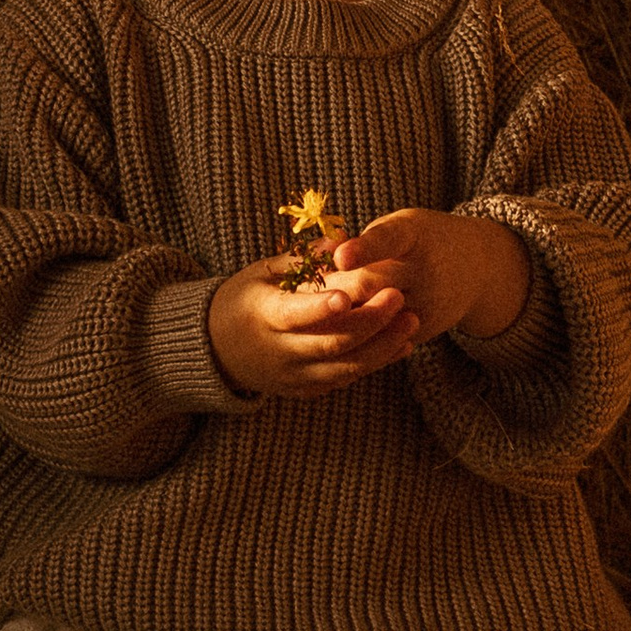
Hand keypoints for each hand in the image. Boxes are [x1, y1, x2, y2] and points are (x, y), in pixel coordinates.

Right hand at [206, 245, 421, 399]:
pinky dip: (375, 362)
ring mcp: (293, 376)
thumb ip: (301, 259)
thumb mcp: (262, 272)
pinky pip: (346, 379)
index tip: (349, 295)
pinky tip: (401, 343)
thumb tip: (340, 240)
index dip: (321, 307)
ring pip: (345, 368)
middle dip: (369, 322)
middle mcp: (279, 352)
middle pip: (331, 342)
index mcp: (265, 316)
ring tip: (412, 320)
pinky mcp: (306, 390)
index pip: (295, 315)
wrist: (218, 349)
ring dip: (383, 346)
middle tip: (399, 296)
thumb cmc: (246, 299)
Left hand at [329, 207, 530, 346]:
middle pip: (368, 284)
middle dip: (331, 288)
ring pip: (371, 315)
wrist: (477, 268)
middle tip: (301, 289)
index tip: (340, 256)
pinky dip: (355, 332)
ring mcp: (427, 304)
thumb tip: (322, 265)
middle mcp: (427, 270)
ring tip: (316, 309)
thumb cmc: (423, 240)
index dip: (364, 248)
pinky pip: (380, 336)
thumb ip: (367, 242)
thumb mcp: (402, 226)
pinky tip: (335, 327)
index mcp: (415, 234)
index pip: (389, 239)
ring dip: (337, 314)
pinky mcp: (422, 330)